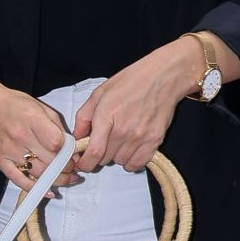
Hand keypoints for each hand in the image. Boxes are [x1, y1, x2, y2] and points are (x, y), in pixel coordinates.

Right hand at [0, 68, 83, 190]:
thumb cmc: (15, 105)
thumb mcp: (41, 107)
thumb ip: (57, 127)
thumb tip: (71, 147)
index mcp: (32, 118)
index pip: (56, 143)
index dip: (68, 151)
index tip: (73, 154)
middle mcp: (20, 135)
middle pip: (50, 161)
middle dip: (66, 168)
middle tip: (73, 168)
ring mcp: (9, 150)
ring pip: (39, 173)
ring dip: (57, 180)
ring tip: (66, 178)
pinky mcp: (1, 161)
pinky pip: (19, 180)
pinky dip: (36, 189)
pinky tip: (48, 191)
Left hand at [73, 40, 200, 173]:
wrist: (162, 76)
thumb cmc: (131, 81)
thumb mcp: (100, 93)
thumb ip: (84, 116)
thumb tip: (77, 136)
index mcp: (107, 116)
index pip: (94, 152)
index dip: (85, 163)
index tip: (83, 162)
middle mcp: (124, 130)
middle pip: (104, 160)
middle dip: (100, 154)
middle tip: (104, 141)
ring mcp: (141, 137)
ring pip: (120, 162)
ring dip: (116, 156)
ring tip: (120, 139)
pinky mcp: (155, 141)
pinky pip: (138, 164)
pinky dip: (131, 161)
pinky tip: (131, 148)